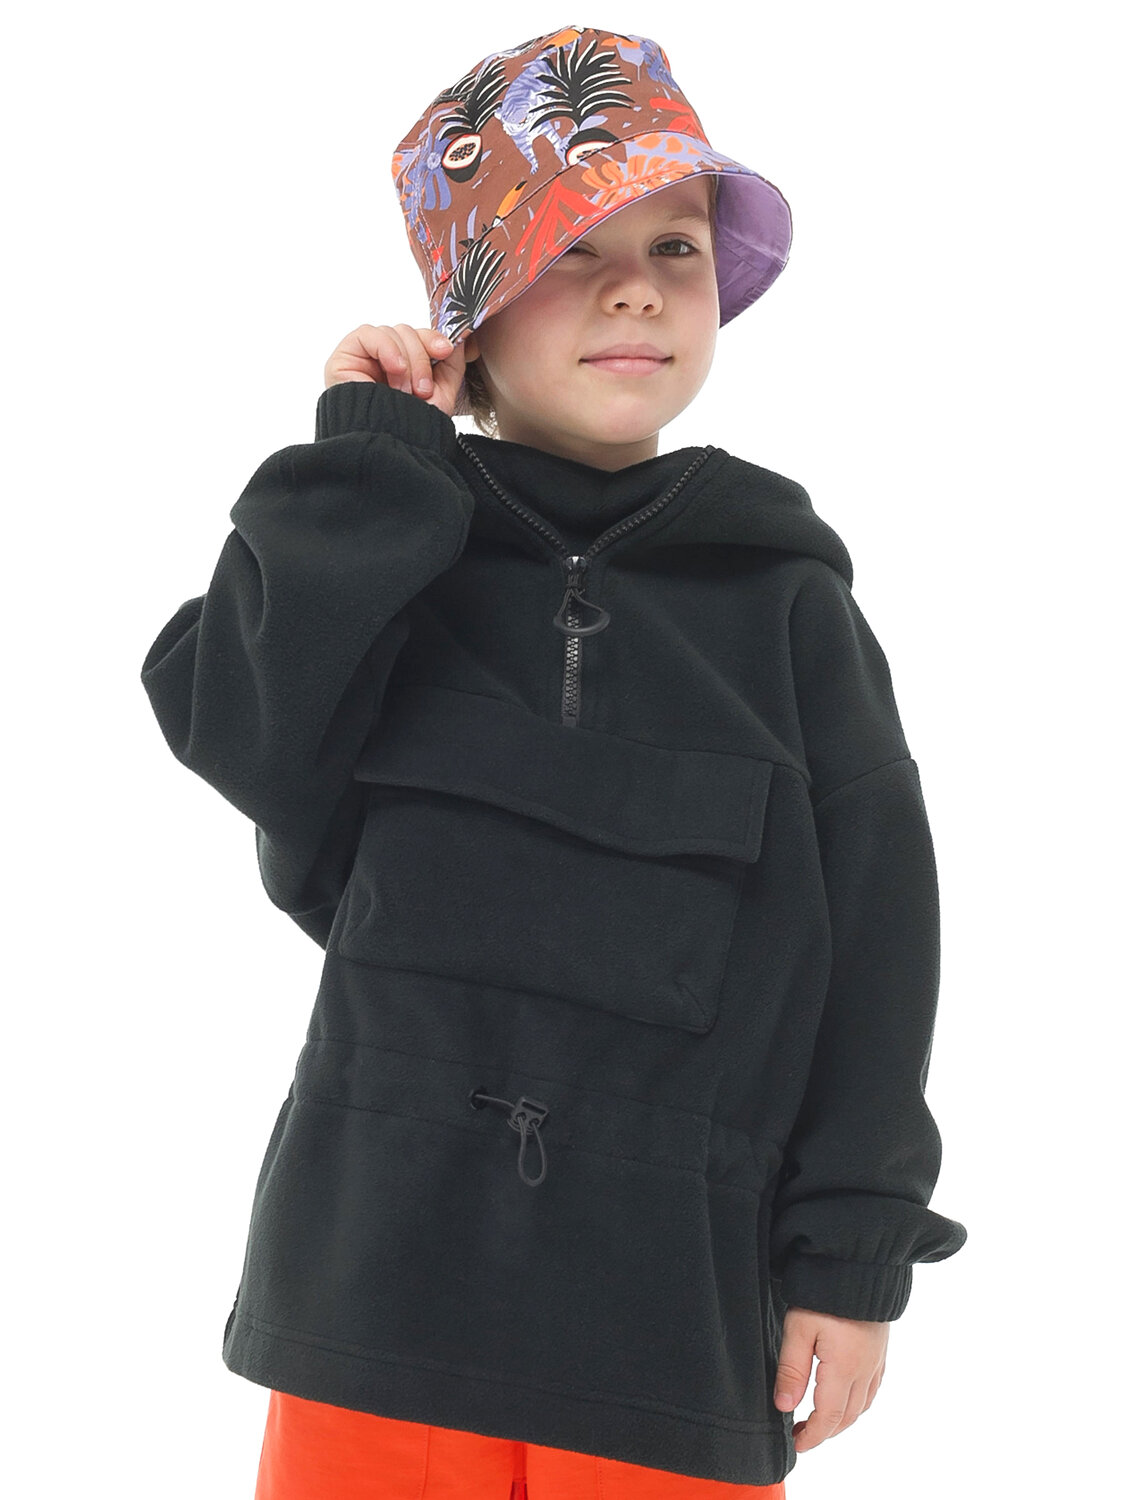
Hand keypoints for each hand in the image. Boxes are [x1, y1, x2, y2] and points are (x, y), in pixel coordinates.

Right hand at [324, 323, 466, 416]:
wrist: (391, 447)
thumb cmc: (411, 428)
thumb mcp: (442, 392)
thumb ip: (451, 363)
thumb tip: (457, 338)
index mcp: (403, 365)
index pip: (418, 336)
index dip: (432, 338)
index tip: (446, 350)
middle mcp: (382, 360)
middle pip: (406, 332)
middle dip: (420, 359)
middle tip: (422, 389)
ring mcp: (363, 357)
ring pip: (391, 332)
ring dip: (406, 362)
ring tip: (405, 391)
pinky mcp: (345, 356)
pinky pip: (369, 334)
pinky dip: (387, 349)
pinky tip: (394, 370)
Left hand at [774, 1306, 888, 1452]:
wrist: (860, 1264)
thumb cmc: (826, 1293)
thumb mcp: (799, 1328)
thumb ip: (792, 1370)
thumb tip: (784, 1407)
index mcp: (844, 1370)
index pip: (829, 1418)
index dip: (812, 1436)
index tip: (797, 1444)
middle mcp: (865, 1371)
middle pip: (848, 1417)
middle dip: (825, 1432)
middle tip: (802, 1434)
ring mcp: (876, 1361)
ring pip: (862, 1405)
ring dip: (842, 1420)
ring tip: (819, 1420)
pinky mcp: (880, 1349)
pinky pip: (872, 1389)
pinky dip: (858, 1403)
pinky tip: (845, 1397)